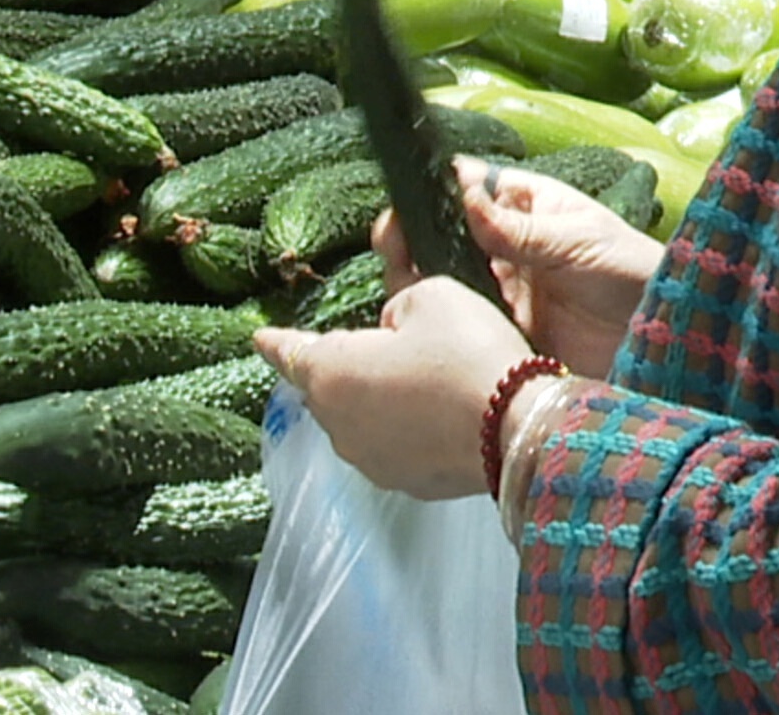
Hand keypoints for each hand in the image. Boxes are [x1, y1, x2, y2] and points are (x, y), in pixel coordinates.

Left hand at [253, 277, 528, 499]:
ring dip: (379, 397)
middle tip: (385, 342)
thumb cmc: (468, 354)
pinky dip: (407, 427)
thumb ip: (398, 304)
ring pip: (362, 417)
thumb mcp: (433, 296)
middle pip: (329, 385)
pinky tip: (441, 410)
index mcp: (331, 372)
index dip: (276, 342)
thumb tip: (394, 329)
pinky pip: (394, 443)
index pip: (290, 352)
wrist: (518, 428)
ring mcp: (371, 460)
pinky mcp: (407, 483)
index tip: (259, 338)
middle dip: (348, 364)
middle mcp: (339, 424)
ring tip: (423, 376)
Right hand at [380, 157, 660, 379]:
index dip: (433, 186)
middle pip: (441, 231)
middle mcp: (503, 245)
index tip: (405, 193)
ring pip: (440, 276)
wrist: (660, 338)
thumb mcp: (574, 239)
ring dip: (414, 273)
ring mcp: (498, 289)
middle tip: (391, 237)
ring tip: (402, 273)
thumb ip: (517, 228)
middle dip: (410, 231)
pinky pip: (457, 320)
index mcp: (523, 206)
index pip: (467, 185)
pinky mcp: (499, 331)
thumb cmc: (628, 269)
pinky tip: (420, 316)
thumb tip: (464, 197)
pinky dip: (434, 317)